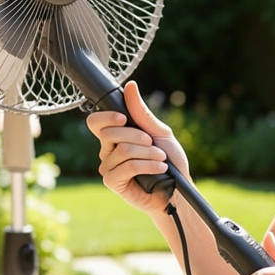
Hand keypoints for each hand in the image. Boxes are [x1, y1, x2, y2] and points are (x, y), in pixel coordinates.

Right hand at [85, 81, 189, 214]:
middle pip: (109, 133)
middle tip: (154, 144)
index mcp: (115, 136)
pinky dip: (147, 165)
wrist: (178, 189)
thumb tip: (130, 86)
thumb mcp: (159, 132)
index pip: (95, 122)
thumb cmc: (169, 160)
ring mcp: (108, 167)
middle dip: (137, 136)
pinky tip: (160, 169)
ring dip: (148, 153)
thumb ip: (141, 112)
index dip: (106, 117)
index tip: (123, 117)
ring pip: (122, 150)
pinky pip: (127, 166)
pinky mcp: (112, 182)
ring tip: (161, 159)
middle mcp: (107, 150)